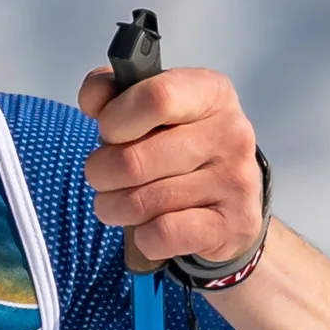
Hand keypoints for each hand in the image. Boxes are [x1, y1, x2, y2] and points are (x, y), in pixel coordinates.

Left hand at [75, 58, 263, 273]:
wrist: (231, 205)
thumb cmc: (180, 149)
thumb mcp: (154, 110)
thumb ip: (115, 92)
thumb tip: (93, 99)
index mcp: (211, 93)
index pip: (157, 97)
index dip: (116, 119)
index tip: (108, 131)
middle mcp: (230, 133)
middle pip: (134, 160)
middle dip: (101, 173)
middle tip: (104, 176)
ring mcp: (235, 181)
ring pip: (141, 202)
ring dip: (114, 207)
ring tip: (120, 203)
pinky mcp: (232, 225)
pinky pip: (162, 234)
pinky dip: (143, 237)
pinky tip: (150, 227)